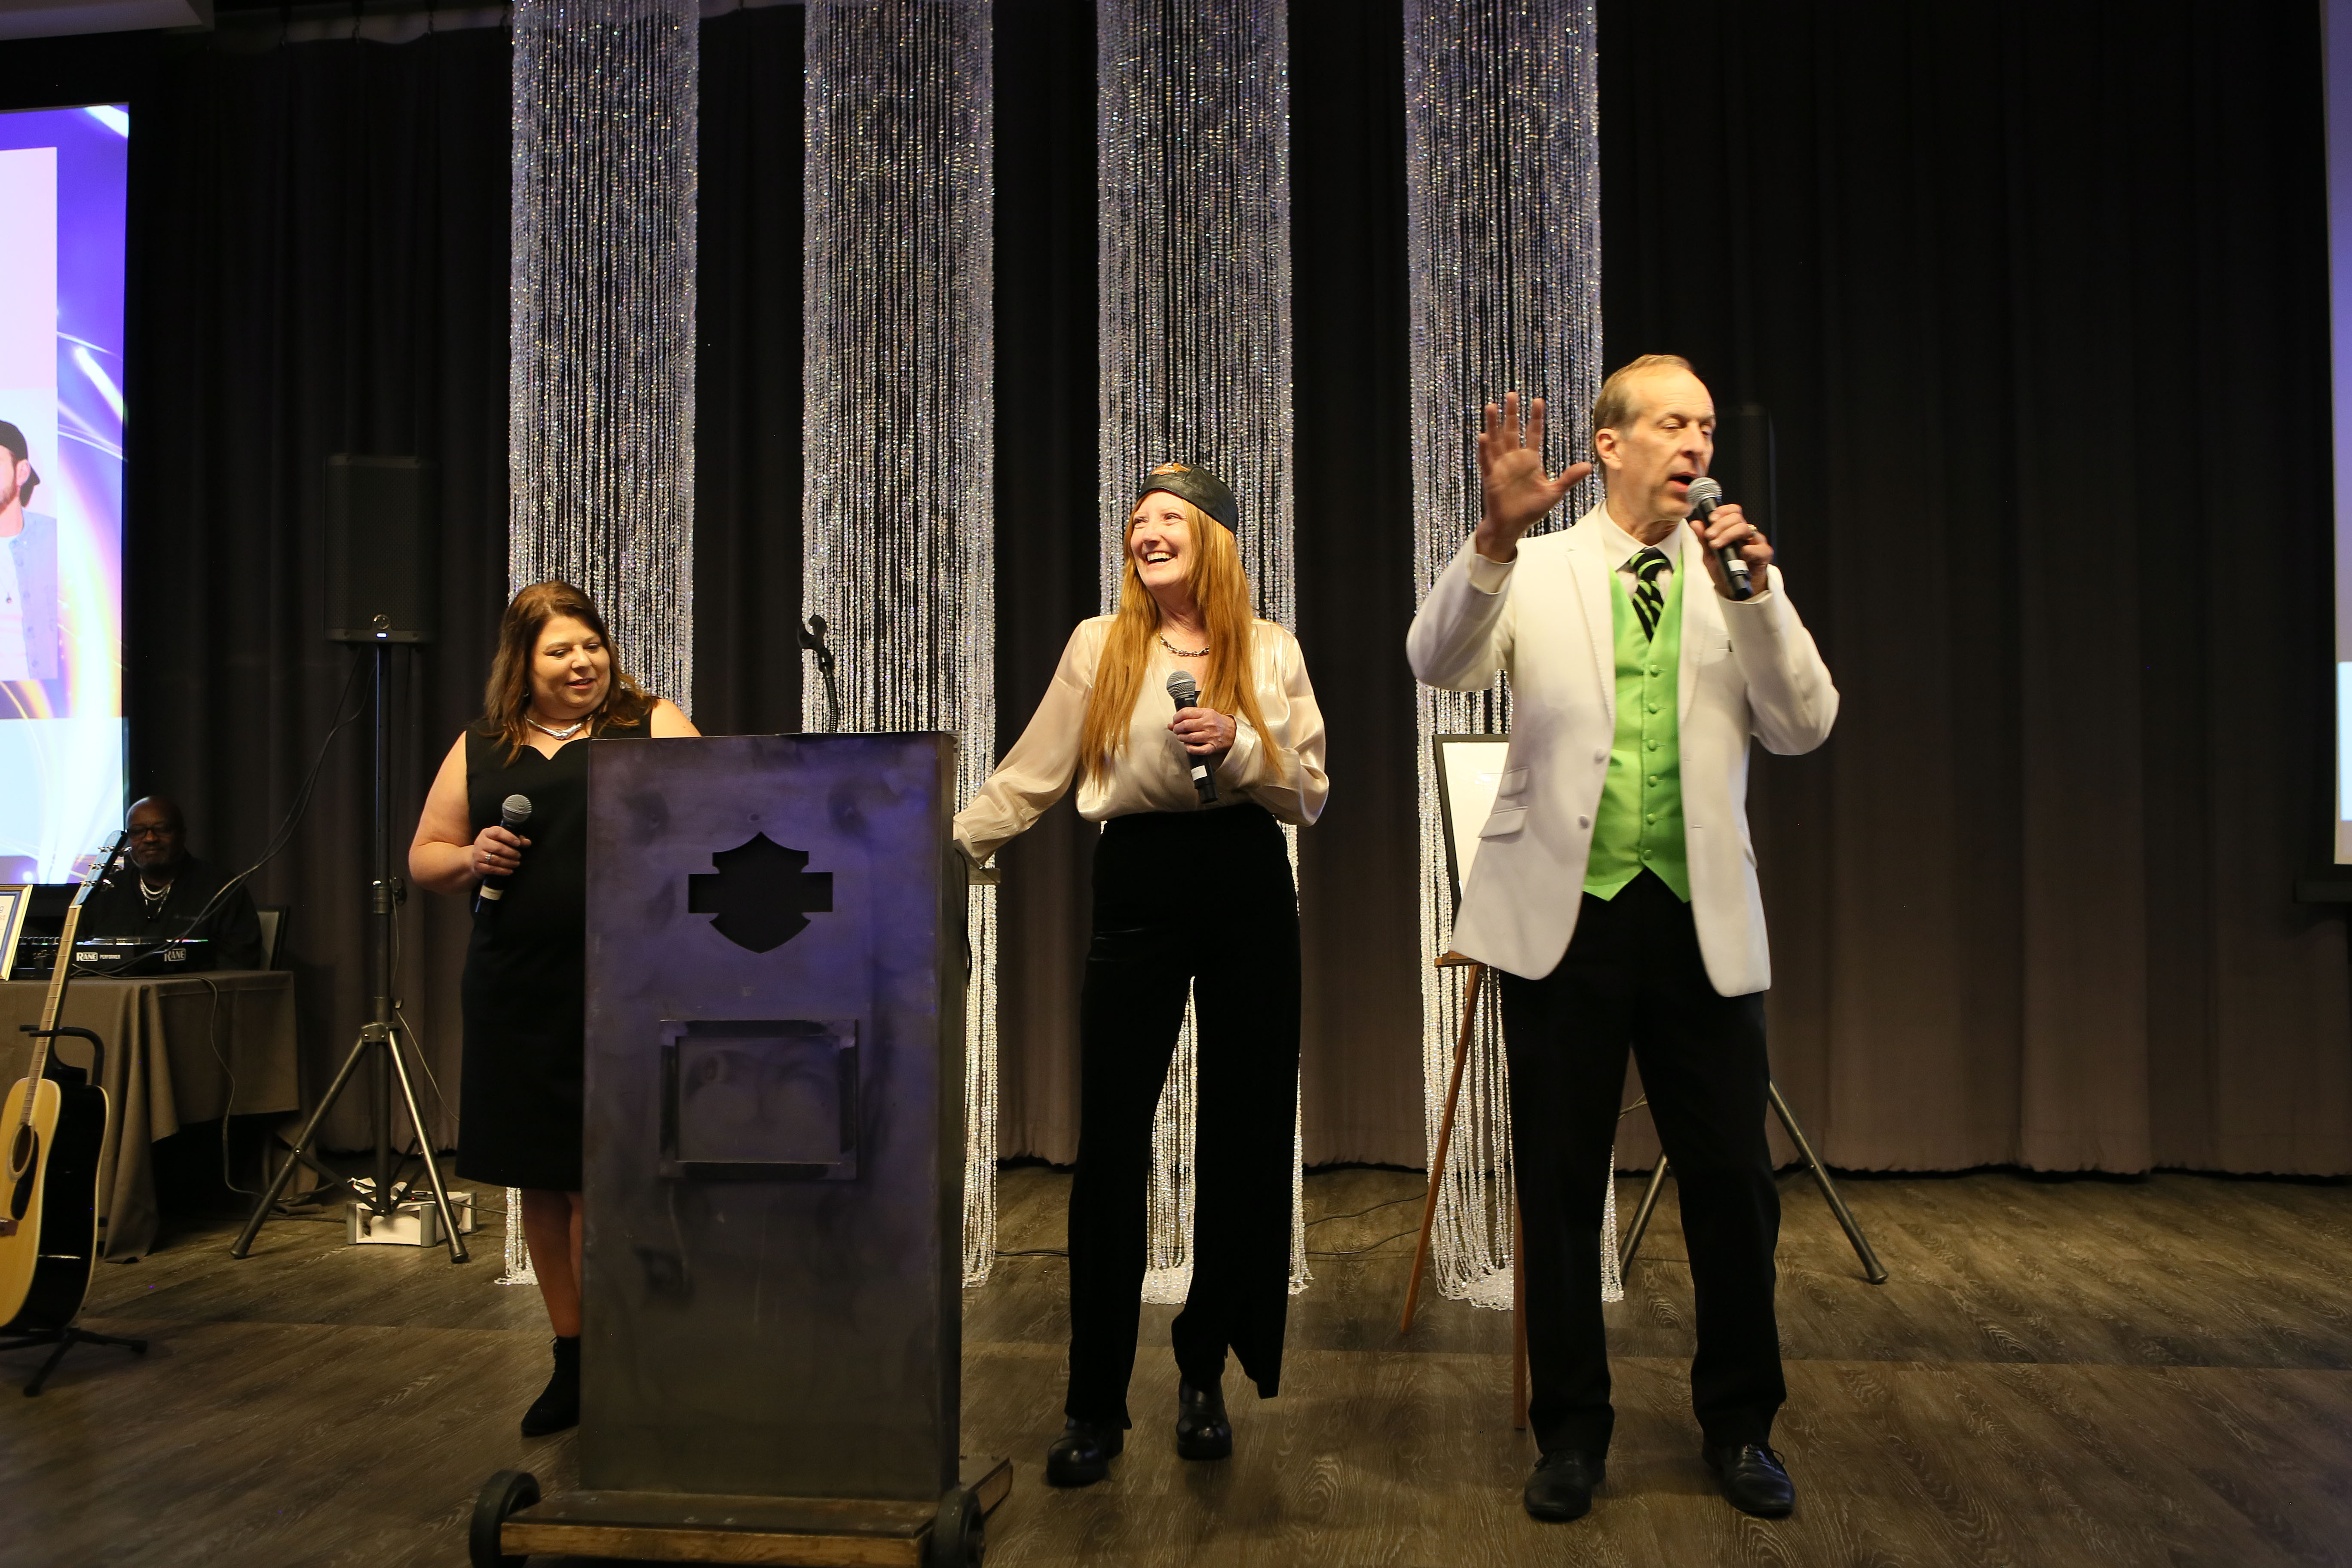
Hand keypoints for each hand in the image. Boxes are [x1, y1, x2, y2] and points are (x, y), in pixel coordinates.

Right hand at [471, 825, 529, 879]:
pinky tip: (510, 871)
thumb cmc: (493, 846)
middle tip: (519, 856)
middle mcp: (480, 842)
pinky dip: (503, 871)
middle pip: (498, 847)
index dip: (509, 837)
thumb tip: (527, 842)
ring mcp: (477, 854)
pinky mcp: (478, 865)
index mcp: (487, 833)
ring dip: (508, 862)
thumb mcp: (501, 840)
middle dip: (511, 853)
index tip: (518, 843)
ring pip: (495, 859)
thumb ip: (516, 839)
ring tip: (516, 863)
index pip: (497, 832)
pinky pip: (491, 869)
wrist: (476, 858)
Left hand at [1169, 704, 1236, 761]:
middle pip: (1185, 725)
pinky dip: (1190, 748)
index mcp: (1206, 713)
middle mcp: (1208, 724)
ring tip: (1181, 737)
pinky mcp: (1212, 747)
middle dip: (1177, 728)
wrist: (1233, 732)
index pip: (1185, 712)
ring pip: (1190, 737)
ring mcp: (1211, 736)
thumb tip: (1172, 724)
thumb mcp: (1205, 715)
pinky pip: (1198, 750)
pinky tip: (1188, 746)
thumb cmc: (1218, 723)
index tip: (1175, 721)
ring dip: (1182, 738)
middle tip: (1176, 730)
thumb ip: (1189, 717)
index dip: (1176, 717)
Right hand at [1474, 391, 1594, 562]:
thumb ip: (1569, 478)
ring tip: (1492, 406)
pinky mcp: (1491, 477)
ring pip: (1497, 440)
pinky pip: (1487, 460)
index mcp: (1530, 460)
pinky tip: (1484, 436)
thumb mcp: (1554, 492)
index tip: (1538, 401)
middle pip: (1512, 430)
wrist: (1513, 525)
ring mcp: (1501, 466)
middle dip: (1512, 413)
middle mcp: (1514, 459)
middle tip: (1511, 394)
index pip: (1533, 433)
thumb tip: (1589, 465)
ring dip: (1494, 424)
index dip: (1535, 418)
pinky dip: (1485, 449)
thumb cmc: (1531, 509)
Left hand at [1686, 502, 1774, 598]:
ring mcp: (1756, 542)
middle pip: (1737, 518)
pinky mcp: (1764, 554)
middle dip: (1720, 525)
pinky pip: (1759, 548)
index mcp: (1734, 529)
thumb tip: (1695, 524)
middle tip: (1710, 536)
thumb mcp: (1709, 555)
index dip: (1723, 511)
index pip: (1733, 512)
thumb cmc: (1724, 569)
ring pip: (1745, 529)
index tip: (1711, 519)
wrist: (1734, 588)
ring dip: (1728, 535)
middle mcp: (1746, 533)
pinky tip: (1741, 553)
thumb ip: (1703, 540)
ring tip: (1716, 545)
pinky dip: (1748, 550)